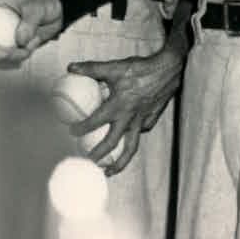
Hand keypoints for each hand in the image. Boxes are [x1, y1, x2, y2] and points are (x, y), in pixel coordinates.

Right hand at [0, 0, 64, 63]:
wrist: (59, 9)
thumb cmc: (47, 1)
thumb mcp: (38, 7)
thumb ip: (29, 22)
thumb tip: (20, 40)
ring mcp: (0, 30)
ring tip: (20, 55)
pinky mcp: (9, 42)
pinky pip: (4, 55)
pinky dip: (12, 60)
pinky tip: (24, 56)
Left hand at [58, 40, 184, 174]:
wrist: (169, 69)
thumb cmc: (141, 68)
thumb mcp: (114, 67)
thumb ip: (92, 68)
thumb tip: (71, 67)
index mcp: (119, 105)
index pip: (95, 121)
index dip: (82, 128)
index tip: (72, 132)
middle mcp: (130, 117)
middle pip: (112, 143)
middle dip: (97, 155)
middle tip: (86, 161)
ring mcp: (142, 121)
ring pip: (130, 148)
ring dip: (119, 163)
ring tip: (108, 171)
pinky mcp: (151, 120)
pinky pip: (140, 133)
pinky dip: (131, 139)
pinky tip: (125, 139)